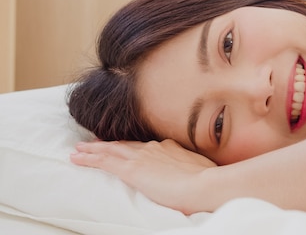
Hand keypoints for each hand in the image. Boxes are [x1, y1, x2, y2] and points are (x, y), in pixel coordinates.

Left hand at [71, 139, 215, 213]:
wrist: (205, 184)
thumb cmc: (208, 181)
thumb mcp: (202, 170)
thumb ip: (192, 169)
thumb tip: (196, 173)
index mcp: (170, 147)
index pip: (145, 146)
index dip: (131, 146)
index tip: (123, 146)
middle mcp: (154, 147)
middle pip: (125, 144)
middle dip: (108, 144)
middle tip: (92, 143)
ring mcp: (143, 157)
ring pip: (111, 150)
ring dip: (93, 149)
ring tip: (78, 149)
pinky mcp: (133, 170)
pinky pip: (104, 162)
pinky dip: (89, 159)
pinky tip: (76, 158)